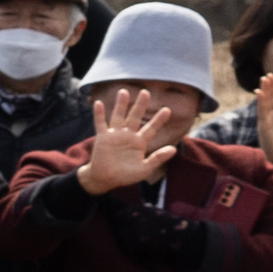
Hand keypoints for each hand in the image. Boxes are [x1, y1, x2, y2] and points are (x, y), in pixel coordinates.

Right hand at [76, 89, 190, 192]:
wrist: (105, 180)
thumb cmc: (126, 175)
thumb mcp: (145, 168)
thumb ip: (158, 158)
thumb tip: (173, 149)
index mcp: (140, 142)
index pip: (151, 128)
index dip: (159, 120)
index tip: (167, 110)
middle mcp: (128, 135)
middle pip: (135, 117)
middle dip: (140, 105)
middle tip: (146, 92)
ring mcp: (115, 135)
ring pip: (118, 116)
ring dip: (121, 105)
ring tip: (124, 91)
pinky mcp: (102, 138)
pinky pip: (100, 123)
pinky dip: (99, 114)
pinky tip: (98, 103)